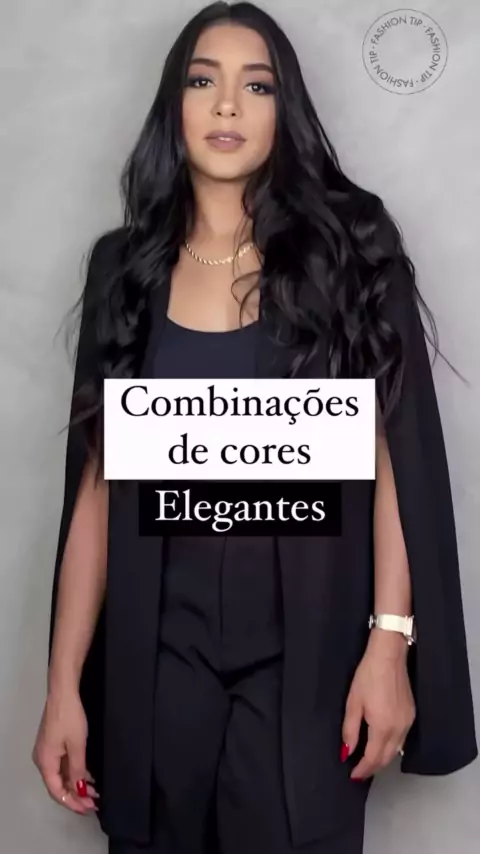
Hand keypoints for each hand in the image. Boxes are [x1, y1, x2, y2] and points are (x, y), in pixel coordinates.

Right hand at [32, 687, 98, 813]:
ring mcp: (47, 751)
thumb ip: (77, 770)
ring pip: (61, 775)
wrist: (63, 692)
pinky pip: (62, 765)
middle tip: (93, 803)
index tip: (87, 809)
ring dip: (76, 784)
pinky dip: (74, 772)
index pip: (57, 791)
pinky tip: (88, 776)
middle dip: (76, 796)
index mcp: (45, 762)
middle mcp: (42, 759)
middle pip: (58, 785)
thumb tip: (78, 790)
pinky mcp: (53, 743)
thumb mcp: (77, 745)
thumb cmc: (69, 718)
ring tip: (94, 792)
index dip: (72, 802)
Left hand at [341, 629, 415, 779]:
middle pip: (387, 758)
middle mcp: (398, 729)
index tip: (353, 775)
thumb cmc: (368, 676)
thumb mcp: (353, 702)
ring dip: (383, 759)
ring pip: (396, 750)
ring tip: (369, 762)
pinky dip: (391, 747)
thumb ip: (350, 730)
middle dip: (373, 768)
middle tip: (360, 772)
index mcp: (382, 727)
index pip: (373, 758)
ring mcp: (407, 722)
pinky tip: (382, 745)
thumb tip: (348, 752)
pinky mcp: (411, 715)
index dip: (363, 769)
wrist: (389, 656)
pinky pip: (401, 739)